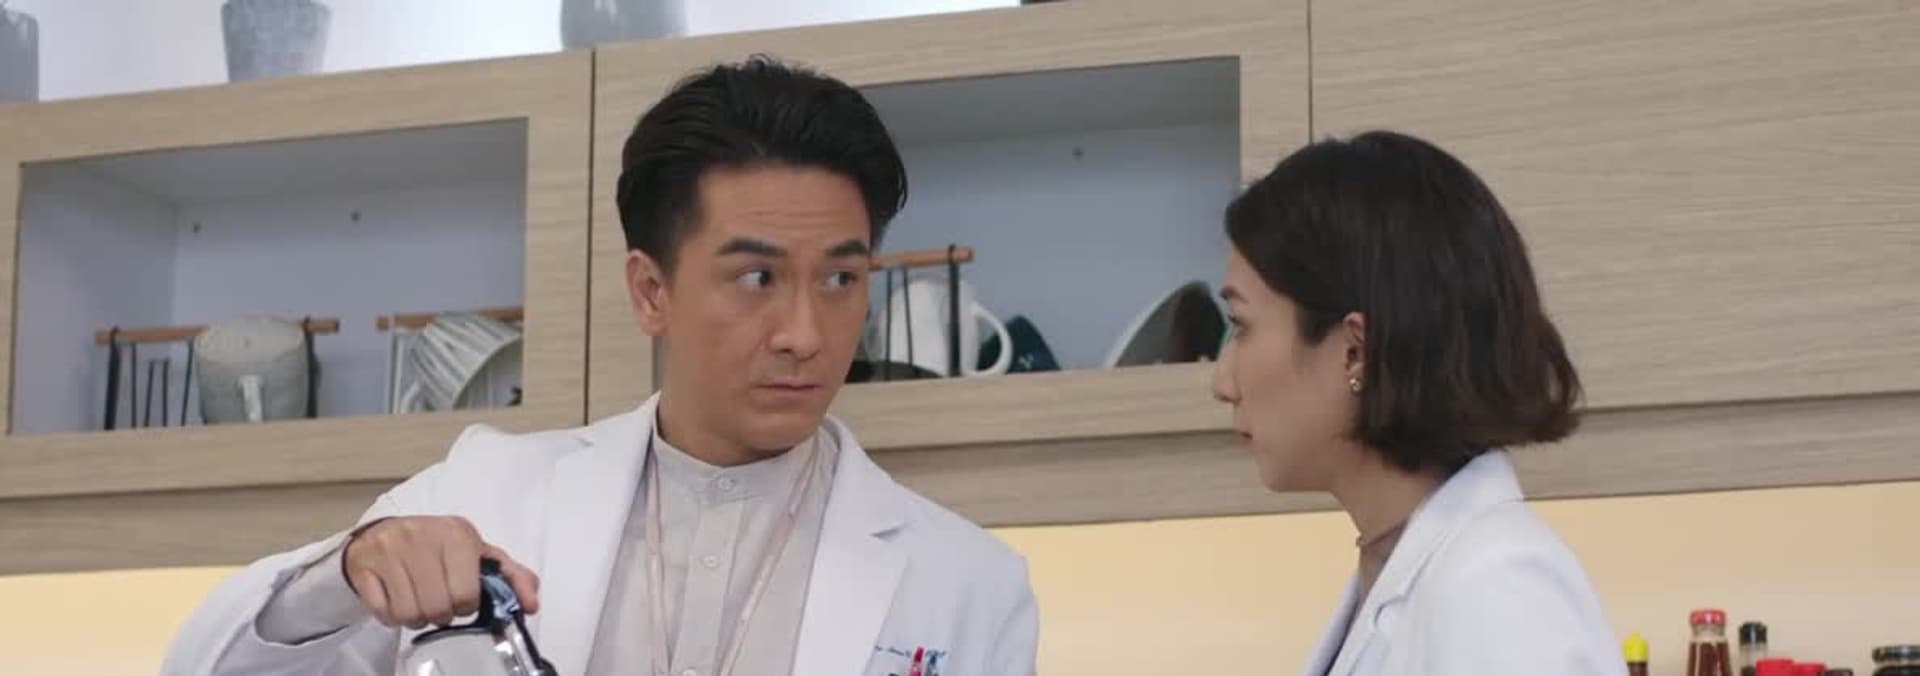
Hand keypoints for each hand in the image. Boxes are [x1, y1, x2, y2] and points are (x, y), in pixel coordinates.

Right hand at [341, 516, 540, 629]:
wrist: (384, 534)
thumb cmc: (438, 549)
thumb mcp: (477, 555)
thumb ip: (510, 577)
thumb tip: (531, 604)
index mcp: (457, 533)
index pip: (467, 594)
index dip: (466, 605)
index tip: (461, 599)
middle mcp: (422, 536)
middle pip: (437, 608)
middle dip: (440, 614)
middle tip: (438, 602)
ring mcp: (390, 549)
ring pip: (408, 614)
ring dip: (415, 617)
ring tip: (417, 600)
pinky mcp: (363, 564)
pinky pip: (382, 612)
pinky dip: (389, 615)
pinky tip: (394, 597)